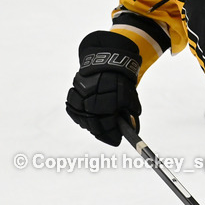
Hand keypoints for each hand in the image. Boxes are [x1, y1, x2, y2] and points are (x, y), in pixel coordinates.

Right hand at [65, 31, 141, 145]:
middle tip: (110, 136)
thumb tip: (132, 129)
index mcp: (107, 104)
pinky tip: (89, 119)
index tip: (118, 140)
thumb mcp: (131, 98)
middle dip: (103, 133)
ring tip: (100, 127)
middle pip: (94, 126)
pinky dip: (82, 117)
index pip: (108, 127)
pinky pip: (75, 112)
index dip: (113, 136)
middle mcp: (91, 103)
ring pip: (83, 120)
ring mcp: (79, 99)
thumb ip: (131, 115)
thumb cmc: (121, 83)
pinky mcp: (72, 95)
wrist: (106, 63)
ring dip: (92, 126)